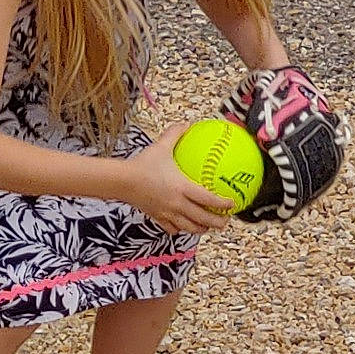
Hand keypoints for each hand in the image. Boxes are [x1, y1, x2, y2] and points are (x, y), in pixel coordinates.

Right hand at [117, 123, 234, 234]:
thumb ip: (175, 134)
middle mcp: (177, 203)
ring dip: (201, 229)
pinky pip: (171, 228)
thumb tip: (187, 124)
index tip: (232, 204)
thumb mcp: (161, 146)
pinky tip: (183, 226)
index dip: (223, 204)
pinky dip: (180, 229)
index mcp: (182, 188)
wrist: (122, 181)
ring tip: (208, 227)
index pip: (208, 199)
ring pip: (188, 227)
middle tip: (225, 221)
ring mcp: (167, 213)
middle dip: (217, 222)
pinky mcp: (156, 217)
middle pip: (202, 219)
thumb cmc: (142, 164)